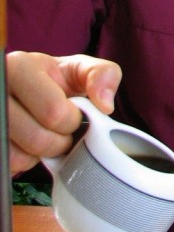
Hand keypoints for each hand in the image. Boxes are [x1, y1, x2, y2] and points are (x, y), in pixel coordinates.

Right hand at [6, 51, 121, 172]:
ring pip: (19, 156)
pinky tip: (27, 144)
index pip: (54, 112)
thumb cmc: (54, 79)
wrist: (27, 89)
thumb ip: (103, 74)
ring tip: (43, 134)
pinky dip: (24, 161)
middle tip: (61, 130)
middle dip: (60, 141)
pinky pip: (9, 165)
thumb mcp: (80, 69)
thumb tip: (105, 105)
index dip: (72, 121)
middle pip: (38, 138)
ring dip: (41, 154)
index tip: (73, 113)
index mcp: (20, 66)